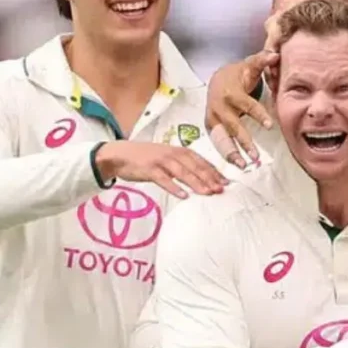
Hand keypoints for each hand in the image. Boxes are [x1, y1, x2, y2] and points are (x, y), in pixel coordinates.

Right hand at [94, 141, 227, 198]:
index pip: (202, 162)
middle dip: (210, 178)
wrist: (120, 155)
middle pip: (195, 167)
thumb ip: (185, 166)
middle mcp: (173, 154)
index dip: (215, 172)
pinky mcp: (149, 169)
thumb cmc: (148, 158)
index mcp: (180, 151)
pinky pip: (163, 179)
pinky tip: (183, 196)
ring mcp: (161, 161)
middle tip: (221, 190)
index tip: (227, 183)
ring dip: (196, 183)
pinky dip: (174, 187)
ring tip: (208, 193)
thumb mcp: (168, 158)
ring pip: (182, 172)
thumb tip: (204, 179)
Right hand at [204, 51, 278, 168]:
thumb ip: (262, 61)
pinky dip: (226, 154)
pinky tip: (238, 165)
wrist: (217, 81)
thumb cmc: (238, 76)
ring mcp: (213, 119)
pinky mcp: (211, 127)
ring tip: (243, 165)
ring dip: (232, 153)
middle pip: (233, 127)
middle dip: (244, 142)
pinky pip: (218, 143)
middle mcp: (220, 108)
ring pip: (221, 138)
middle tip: (256, 156)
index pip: (247, 105)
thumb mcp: (249, 66)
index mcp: (231, 93)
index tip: (270, 126)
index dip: (258, 115)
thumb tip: (275, 54)